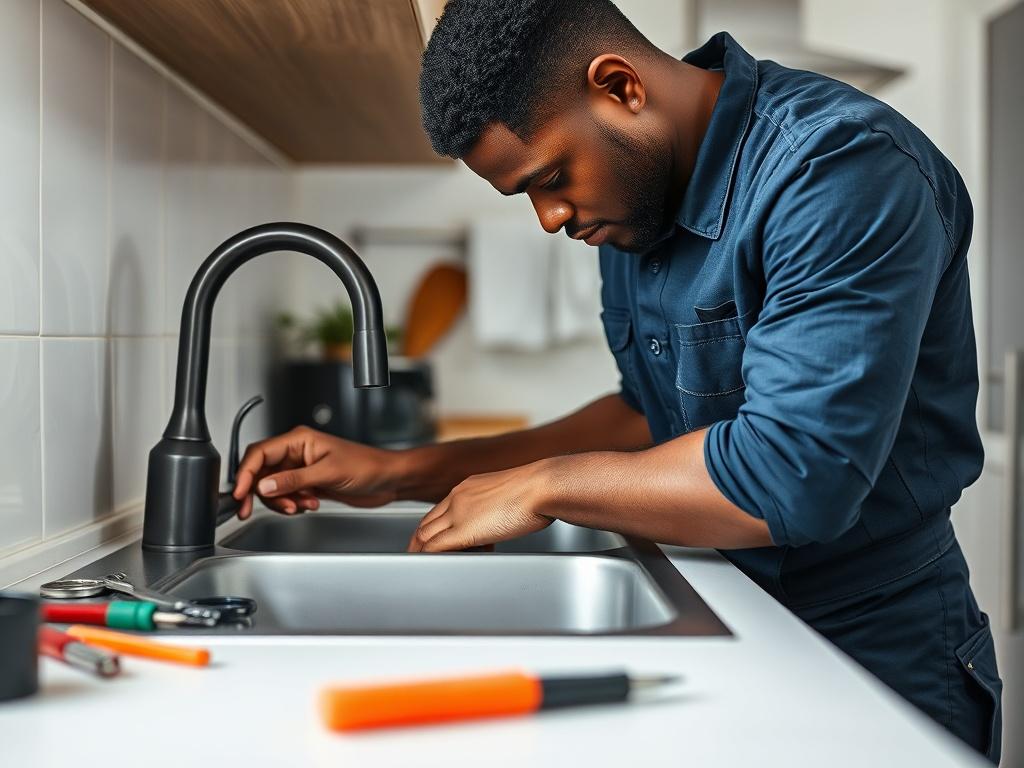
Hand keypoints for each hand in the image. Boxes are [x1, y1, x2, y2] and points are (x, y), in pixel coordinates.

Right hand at [232, 426, 401, 518]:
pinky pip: (287, 495)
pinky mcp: (308, 483)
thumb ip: (293, 480)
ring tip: (301, 505)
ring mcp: (302, 469)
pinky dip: (292, 504)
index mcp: (299, 440)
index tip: (238, 493)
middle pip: (261, 472)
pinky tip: (309, 505)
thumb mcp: (328, 473)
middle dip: (259, 493)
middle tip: (251, 511)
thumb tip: (263, 485)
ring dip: (281, 501)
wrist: (388, 479)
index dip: (245, 473)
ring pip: (272, 487)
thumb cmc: (367, 466)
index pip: (259, 453)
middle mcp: (297, 452)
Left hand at [408, 461, 553, 551]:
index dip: (433, 527)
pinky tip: (429, 565)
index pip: (441, 509)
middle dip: (419, 541)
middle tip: (418, 556)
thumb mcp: (512, 492)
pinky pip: (435, 547)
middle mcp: (459, 497)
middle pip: (427, 522)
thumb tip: (509, 516)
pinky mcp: (464, 530)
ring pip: (425, 535)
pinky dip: (428, 557)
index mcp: (469, 486)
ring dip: (421, 551)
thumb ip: (501, 504)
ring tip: (420, 565)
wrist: (544, 485)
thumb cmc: (540, 489)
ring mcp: (459, 513)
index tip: (431, 539)